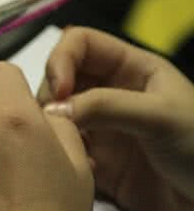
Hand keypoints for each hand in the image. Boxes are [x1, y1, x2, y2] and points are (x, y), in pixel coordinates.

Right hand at [39, 27, 193, 210]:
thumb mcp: (160, 116)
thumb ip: (106, 106)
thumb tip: (54, 108)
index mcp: (130, 68)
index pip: (80, 44)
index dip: (61, 59)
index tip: (58, 90)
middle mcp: (109, 92)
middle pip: (59, 77)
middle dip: (50, 96)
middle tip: (54, 121)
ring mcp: (100, 126)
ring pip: (56, 114)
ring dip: (52, 126)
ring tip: (65, 145)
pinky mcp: (95, 158)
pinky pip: (63, 148)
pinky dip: (60, 154)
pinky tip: (80, 167)